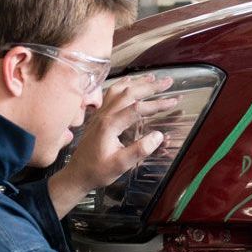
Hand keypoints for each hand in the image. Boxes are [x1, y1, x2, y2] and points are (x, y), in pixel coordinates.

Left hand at [48, 74, 179, 216]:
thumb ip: (140, 150)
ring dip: (136, 82)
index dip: (157, 104)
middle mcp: (104, 115)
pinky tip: (130, 83)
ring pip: (119, 90)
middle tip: (168, 81)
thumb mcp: (121, 165)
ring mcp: (100, 114)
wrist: (77, 174)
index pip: (138, 108)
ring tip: (152, 77)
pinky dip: (123, 85)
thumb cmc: (98, 171)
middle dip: (150, 86)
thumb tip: (158, 135)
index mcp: (110, 125)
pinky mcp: (98, 116)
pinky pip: (111, 94)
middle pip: (129, 93)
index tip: (174, 101)